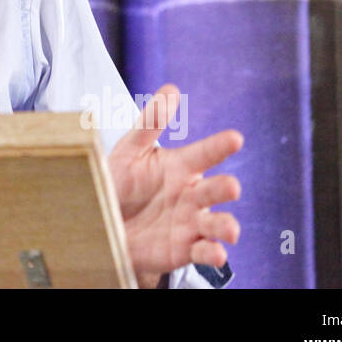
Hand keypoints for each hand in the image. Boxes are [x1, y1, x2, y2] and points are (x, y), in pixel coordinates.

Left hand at [107, 84, 242, 284]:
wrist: (105, 224)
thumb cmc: (122, 182)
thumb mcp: (130, 151)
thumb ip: (150, 122)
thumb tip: (171, 89)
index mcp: (181, 167)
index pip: (205, 153)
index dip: (220, 145)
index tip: (235, 138)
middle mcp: (192, 194)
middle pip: (217, 189)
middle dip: (226, 188)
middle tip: (231, 186)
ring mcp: (191, 222)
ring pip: (218, 223)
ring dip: (227, 225)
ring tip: (231, 229)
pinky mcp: (185, 248)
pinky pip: (204, 251)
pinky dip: (213, 253)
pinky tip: (215, 252)